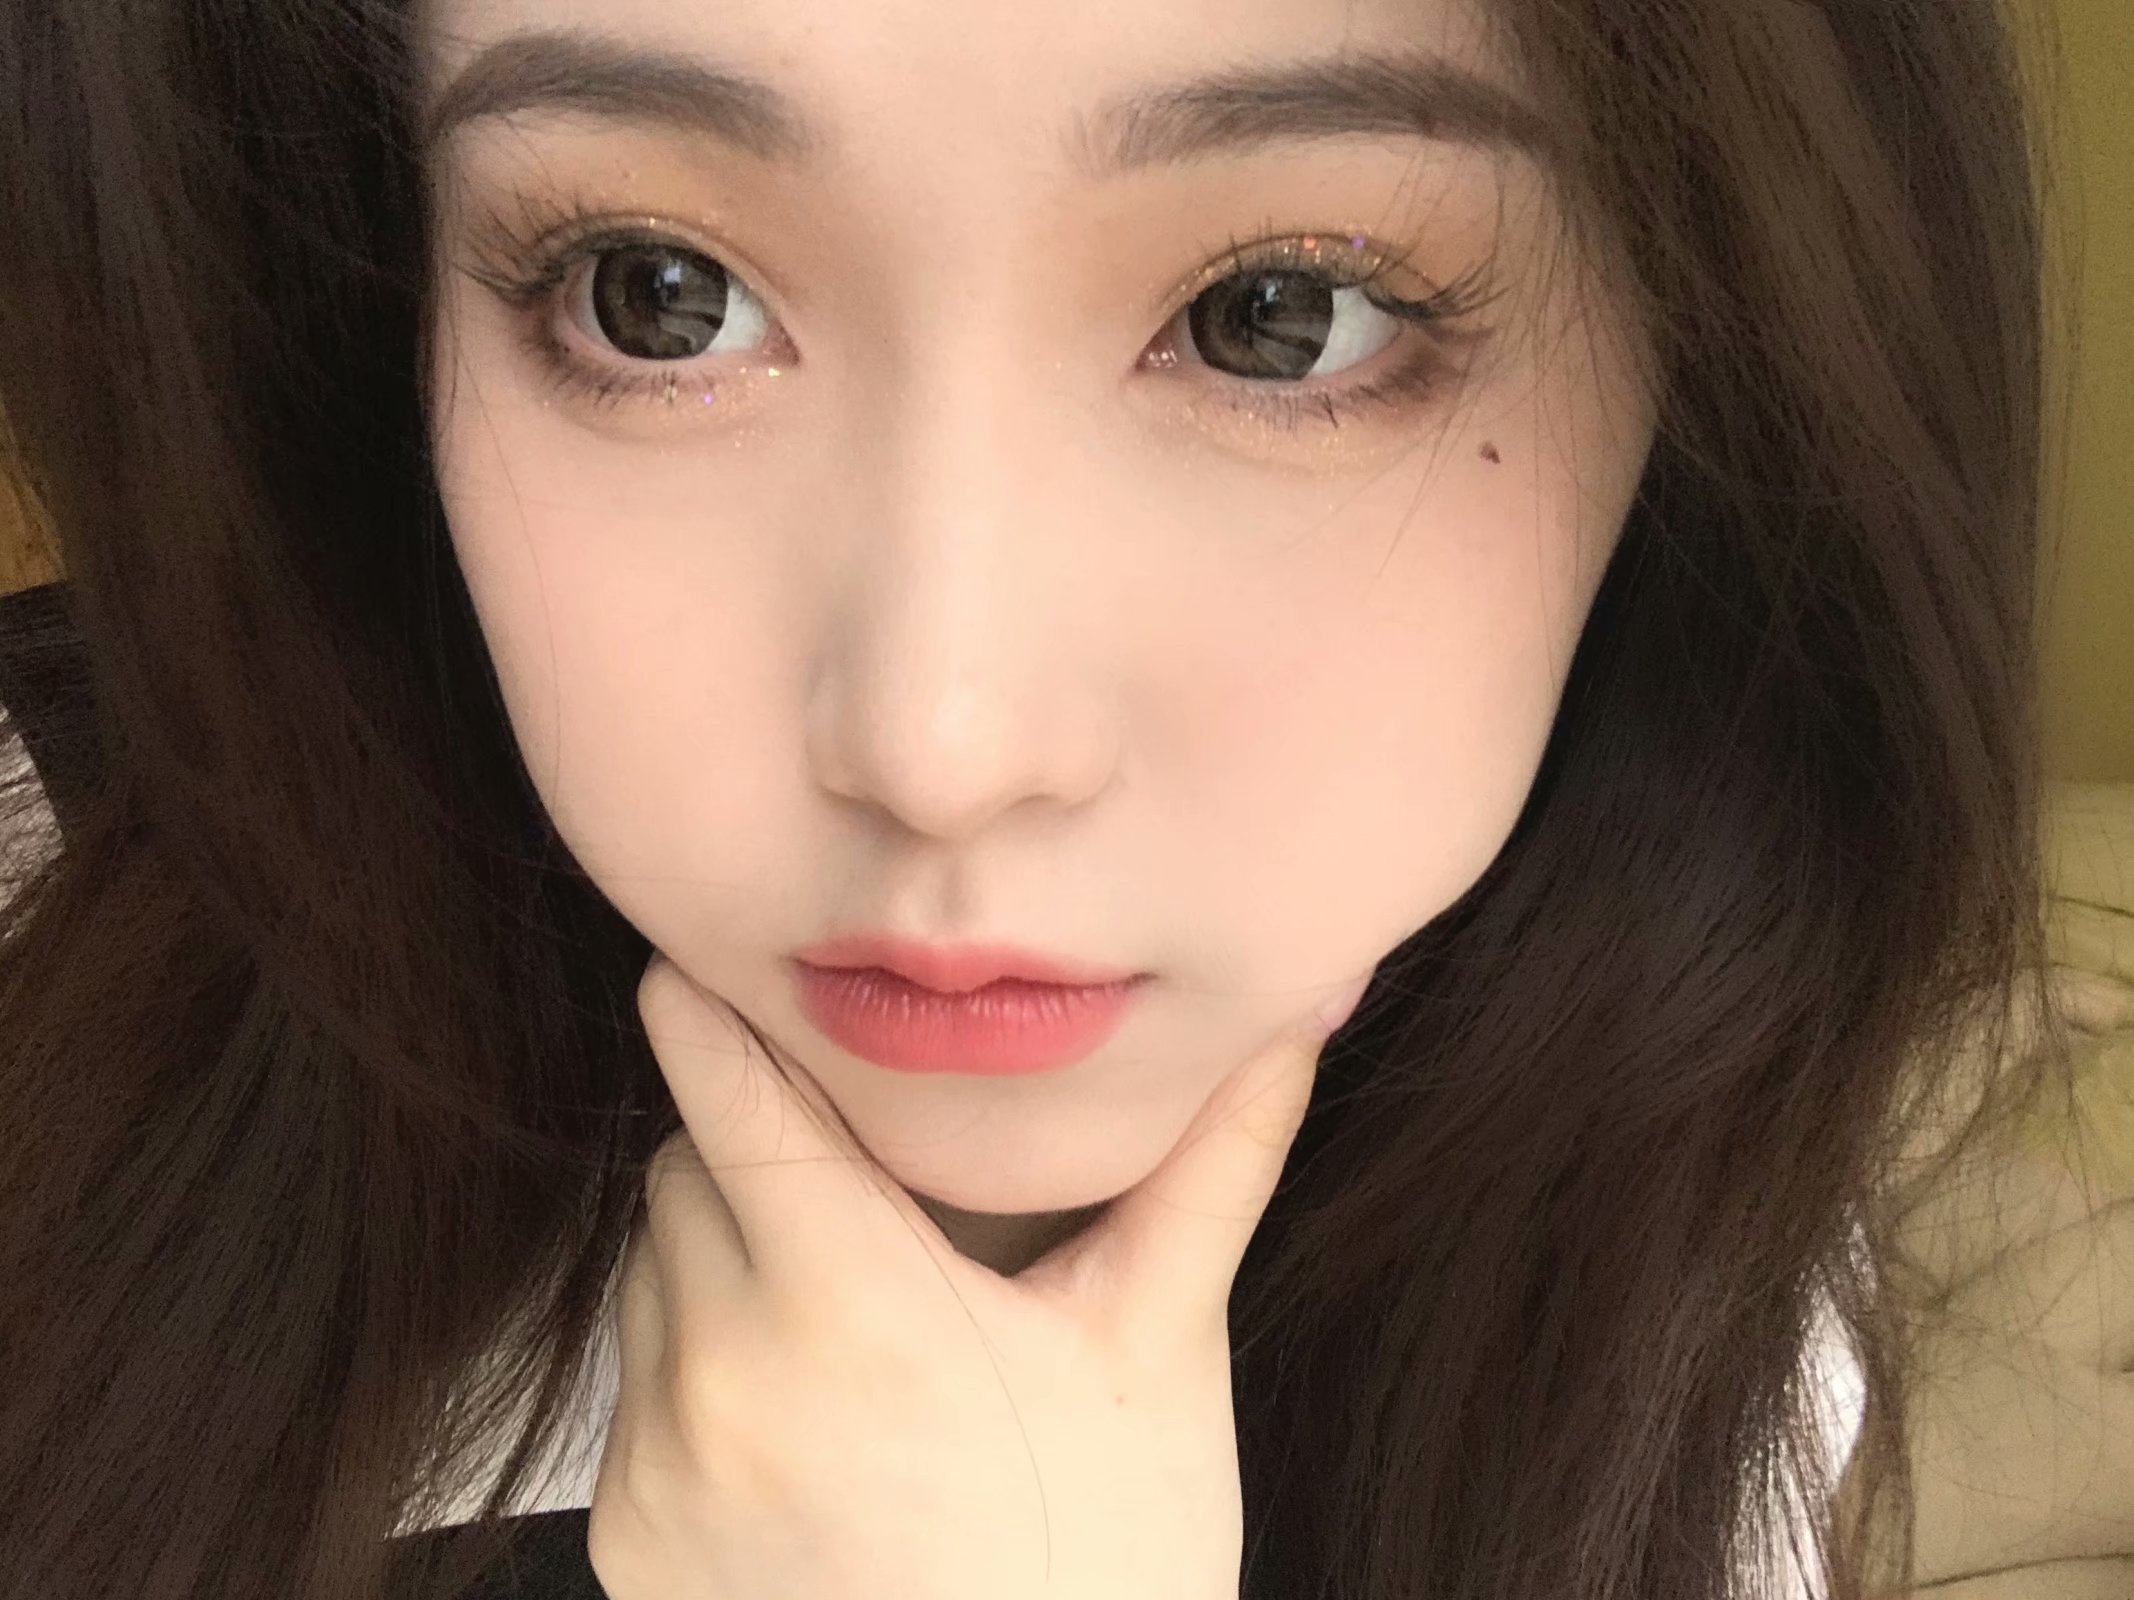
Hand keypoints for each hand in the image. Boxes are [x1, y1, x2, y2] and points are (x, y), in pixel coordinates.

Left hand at [585, 953, 1366, 1599]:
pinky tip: (811, 1407)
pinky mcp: (630, 1541)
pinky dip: (701, 1361)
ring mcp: (665, 1468)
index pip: (733, 1101)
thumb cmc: (1105, 1562)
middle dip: (754, 1143)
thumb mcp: (1158, 1354)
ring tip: (846, 1300)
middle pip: (687, 1171)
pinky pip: (636, 1388)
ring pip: (653, 1273)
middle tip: (855, 1172)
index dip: (713, 1012)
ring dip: (723, 1249)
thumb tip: (1287, 1025)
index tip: (702, 956)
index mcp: (858, 1308)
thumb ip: (1208, 1170)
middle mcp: (730, 1379)